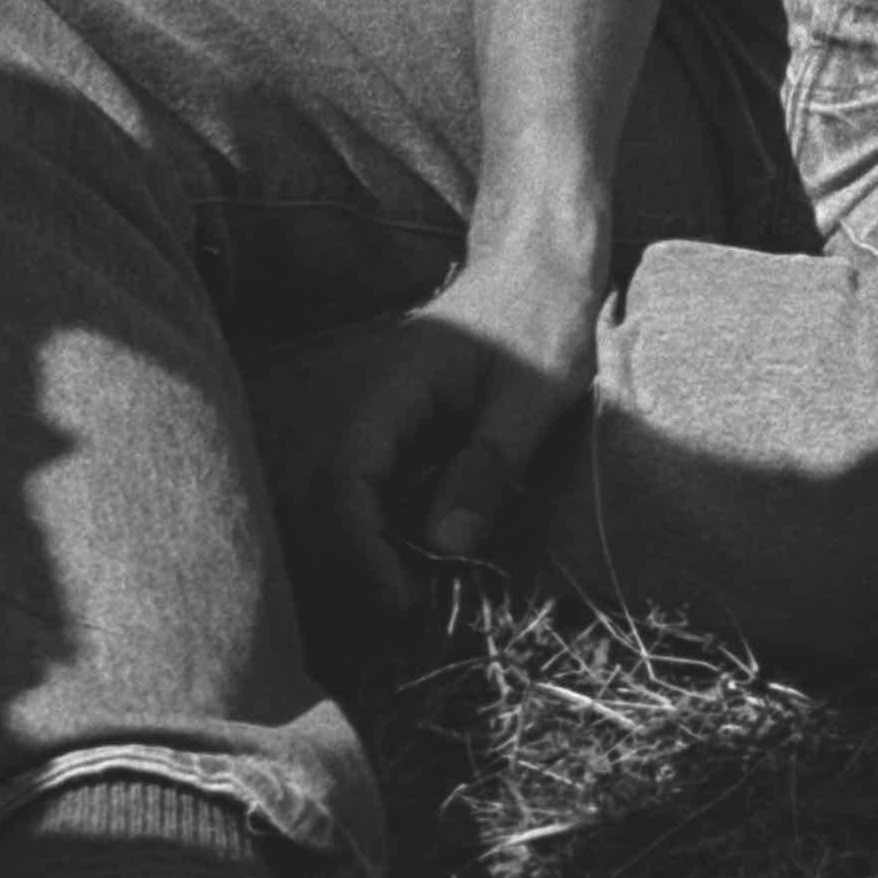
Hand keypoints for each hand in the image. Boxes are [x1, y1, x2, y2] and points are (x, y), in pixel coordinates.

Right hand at [264, 244, 603, 614]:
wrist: (542, 265)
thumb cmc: (545, 316)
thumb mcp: (532, 392)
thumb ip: (488, 463)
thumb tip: (446, 544)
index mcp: (392, 391)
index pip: (345, 481)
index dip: (361, 550)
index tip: (401, 601)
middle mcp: (370, 407)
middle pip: (333, 501)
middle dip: (361, 563)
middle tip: (415, 612)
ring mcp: (384, 419)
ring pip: (353, 501)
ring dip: (378, 551)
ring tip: (424, 597)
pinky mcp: (403, 432)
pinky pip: (382, 489)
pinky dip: (399, 529)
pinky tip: (434, 557)